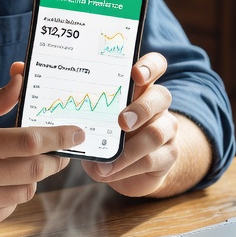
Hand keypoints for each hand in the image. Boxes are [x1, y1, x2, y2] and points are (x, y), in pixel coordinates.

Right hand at [0, 72, 76, 236]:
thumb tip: (20, 81)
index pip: (29, 140)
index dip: (59, 137)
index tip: (77, 133)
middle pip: (36, 168)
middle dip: (56, 158)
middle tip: (62, 151)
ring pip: (27, 190)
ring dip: (33, 177)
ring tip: (23, 166)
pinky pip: (11, 207)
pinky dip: (13, 195)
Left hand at [81, 52, 181, 197]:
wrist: (130, 169)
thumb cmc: (108, 136)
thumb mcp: (97, 122)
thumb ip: (89, 116)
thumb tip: (65, 123)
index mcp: (140, 88)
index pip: (155, 65)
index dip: (150, 66)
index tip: (135, 74)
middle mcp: (157, 105)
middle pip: (161, 96)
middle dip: (141, 108)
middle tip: (121, 122)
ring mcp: (167, 129)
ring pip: (158, 132)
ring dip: (131, 149)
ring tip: (108, 162)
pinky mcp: (169, 154)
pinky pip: (153, 159)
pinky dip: (128, 167)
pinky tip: (110, 171)